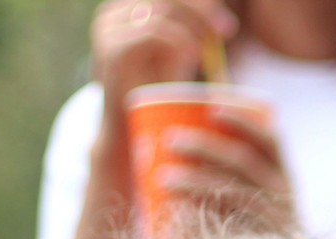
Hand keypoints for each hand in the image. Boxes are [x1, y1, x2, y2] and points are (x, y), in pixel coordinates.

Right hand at [91, 0, 236, 109]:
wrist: (130, 130)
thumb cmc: (157, 92)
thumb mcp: (177, 52)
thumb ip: (190, 28)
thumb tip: (217, 6)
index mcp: (125, 9)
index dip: (198, 3)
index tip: (226, 22)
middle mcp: (112, 13)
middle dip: (200, 10)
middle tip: (227, 28)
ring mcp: (108, 30)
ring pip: (159, 10)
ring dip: (193, 25)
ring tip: (211, 46)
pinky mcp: (111, 50)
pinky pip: (149, 32)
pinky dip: (177, 39)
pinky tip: (195, 52)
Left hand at [155, 106, 297, 233]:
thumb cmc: (248, 230)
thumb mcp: (250, 199)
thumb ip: (225, 174)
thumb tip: (176, 142)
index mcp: (284, 177)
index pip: (271, 141)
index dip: (243, 121)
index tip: (212, 107)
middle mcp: (285, 197)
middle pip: (244, 162)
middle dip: (206, 146)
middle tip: (170, 140)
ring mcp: (276, 222)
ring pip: (234, 191)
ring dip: (197, 180)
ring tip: (163, 177)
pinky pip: (230, 226)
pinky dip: (203, 217)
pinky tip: (179, 215)